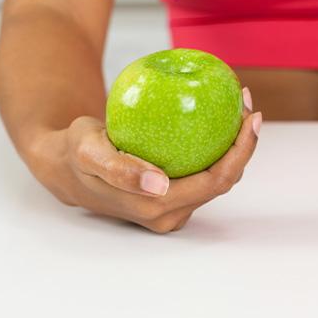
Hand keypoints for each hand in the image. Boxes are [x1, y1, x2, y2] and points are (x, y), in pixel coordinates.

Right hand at [30, 92, 260, 232]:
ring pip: (219, 177)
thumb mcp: (90, 154)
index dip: (241, 151)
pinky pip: (206, 172)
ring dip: (235, 145)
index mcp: (158, 208)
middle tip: (247, 103)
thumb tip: (159, 184)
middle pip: (225, 180)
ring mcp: (174, 207)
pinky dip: (220, 147)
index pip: (216, 181)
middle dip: (244, 143)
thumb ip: (121, 171)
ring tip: (240, 106)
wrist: (66, 166)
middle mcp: (171, 213)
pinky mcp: (175, 196)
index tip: (251, 116)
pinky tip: (222, 119)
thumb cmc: (77, 154)